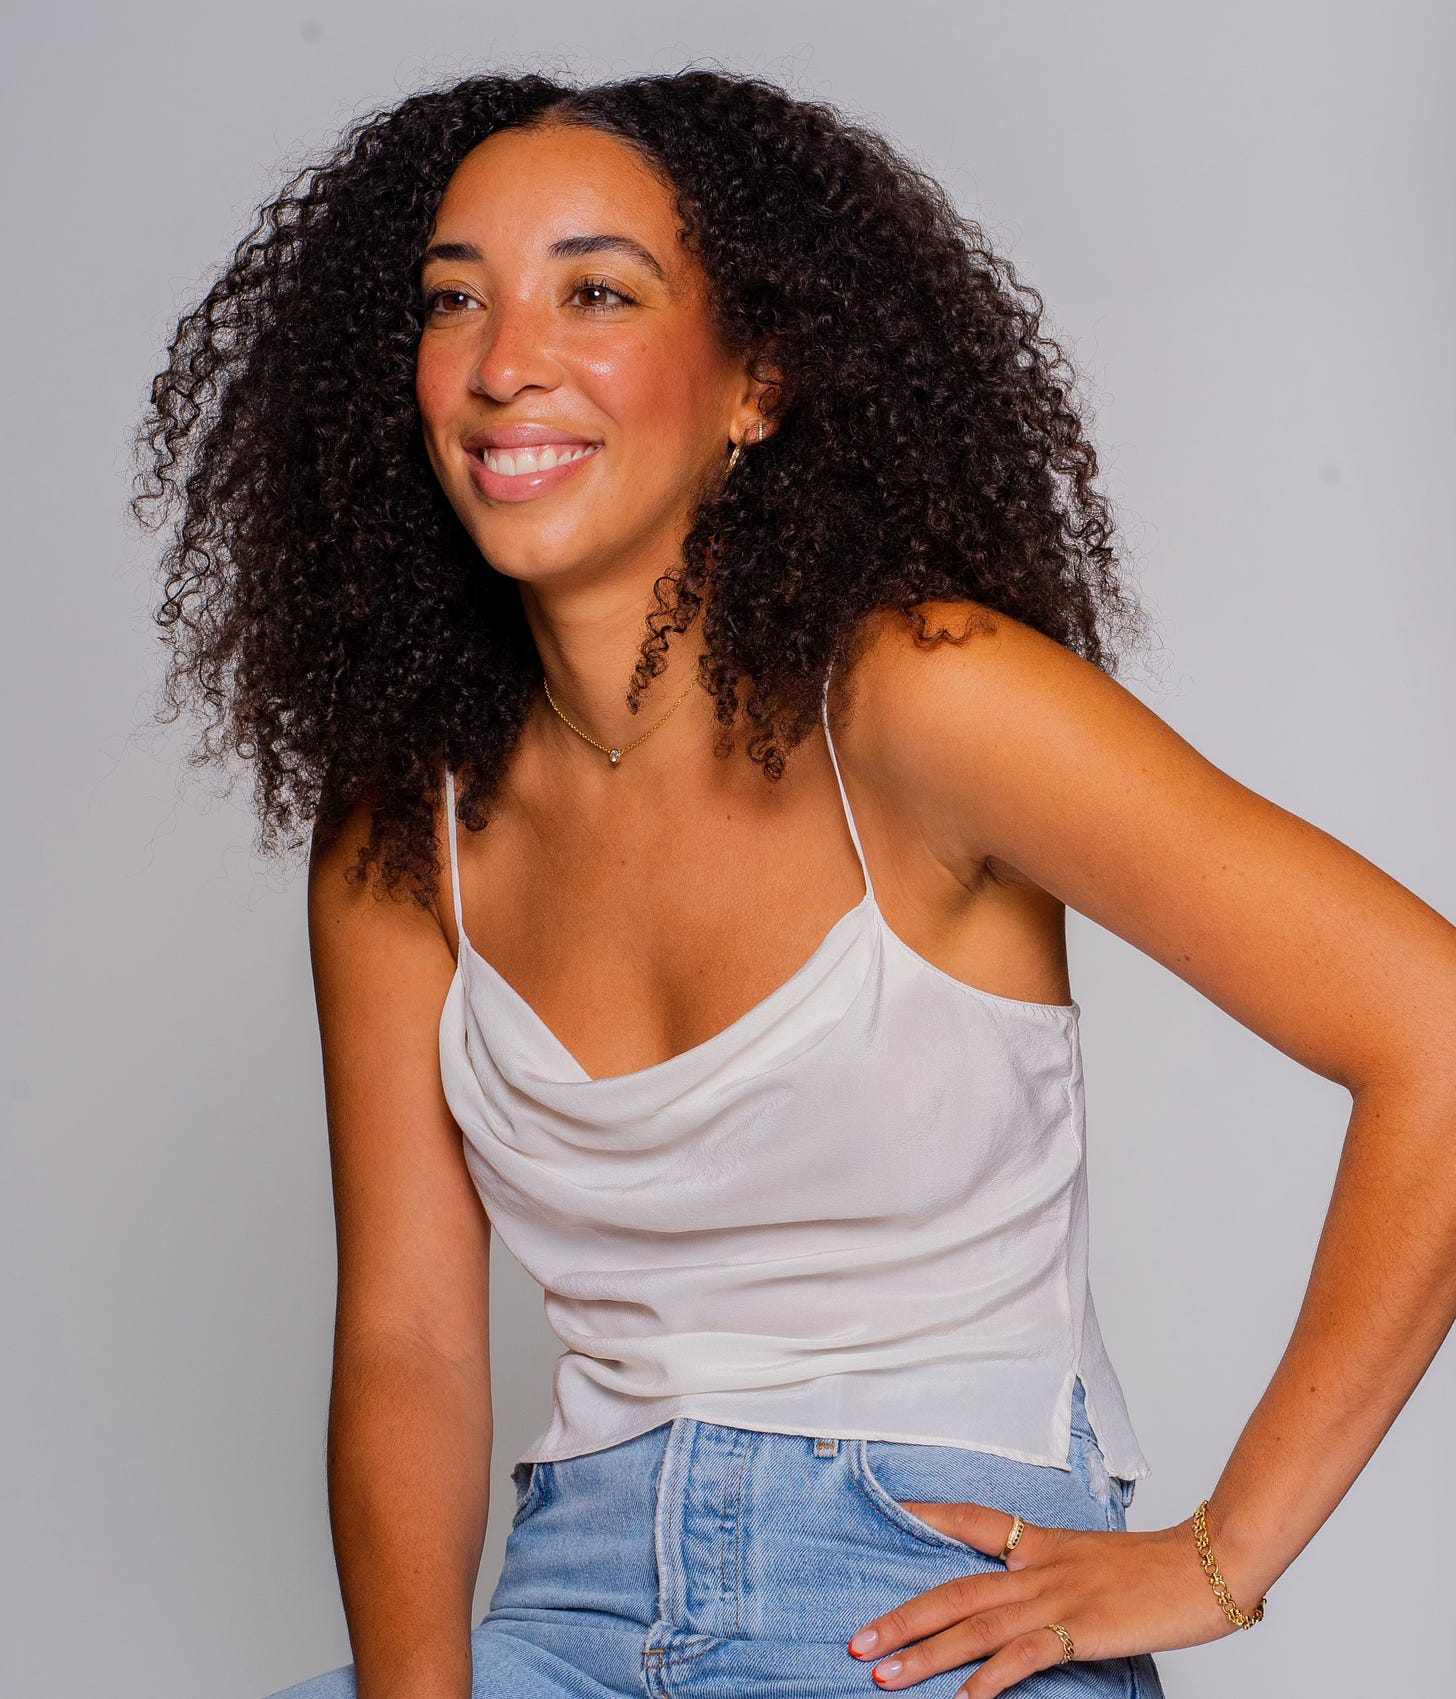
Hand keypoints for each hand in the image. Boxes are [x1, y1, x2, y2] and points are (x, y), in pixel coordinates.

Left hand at [845, 1500, 1248, 1696]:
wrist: (1211, 1561)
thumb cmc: (1159, 1568)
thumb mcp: (1093, 1558)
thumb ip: (1055, 1572)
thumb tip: (1027, 1594)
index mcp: (1041, 1542)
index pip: (969, 1519)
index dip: (925, 1515)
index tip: (885, 1515)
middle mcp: (1038, 1566)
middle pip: (954, 1588)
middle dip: (902, 1617)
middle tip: (858, 1640)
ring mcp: (1057, 1597)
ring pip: (974, 1625)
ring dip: (925, 1653)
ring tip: (883, 1675)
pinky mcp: (1082, 1628)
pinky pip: (1024, 1655)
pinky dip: (990, 1678)